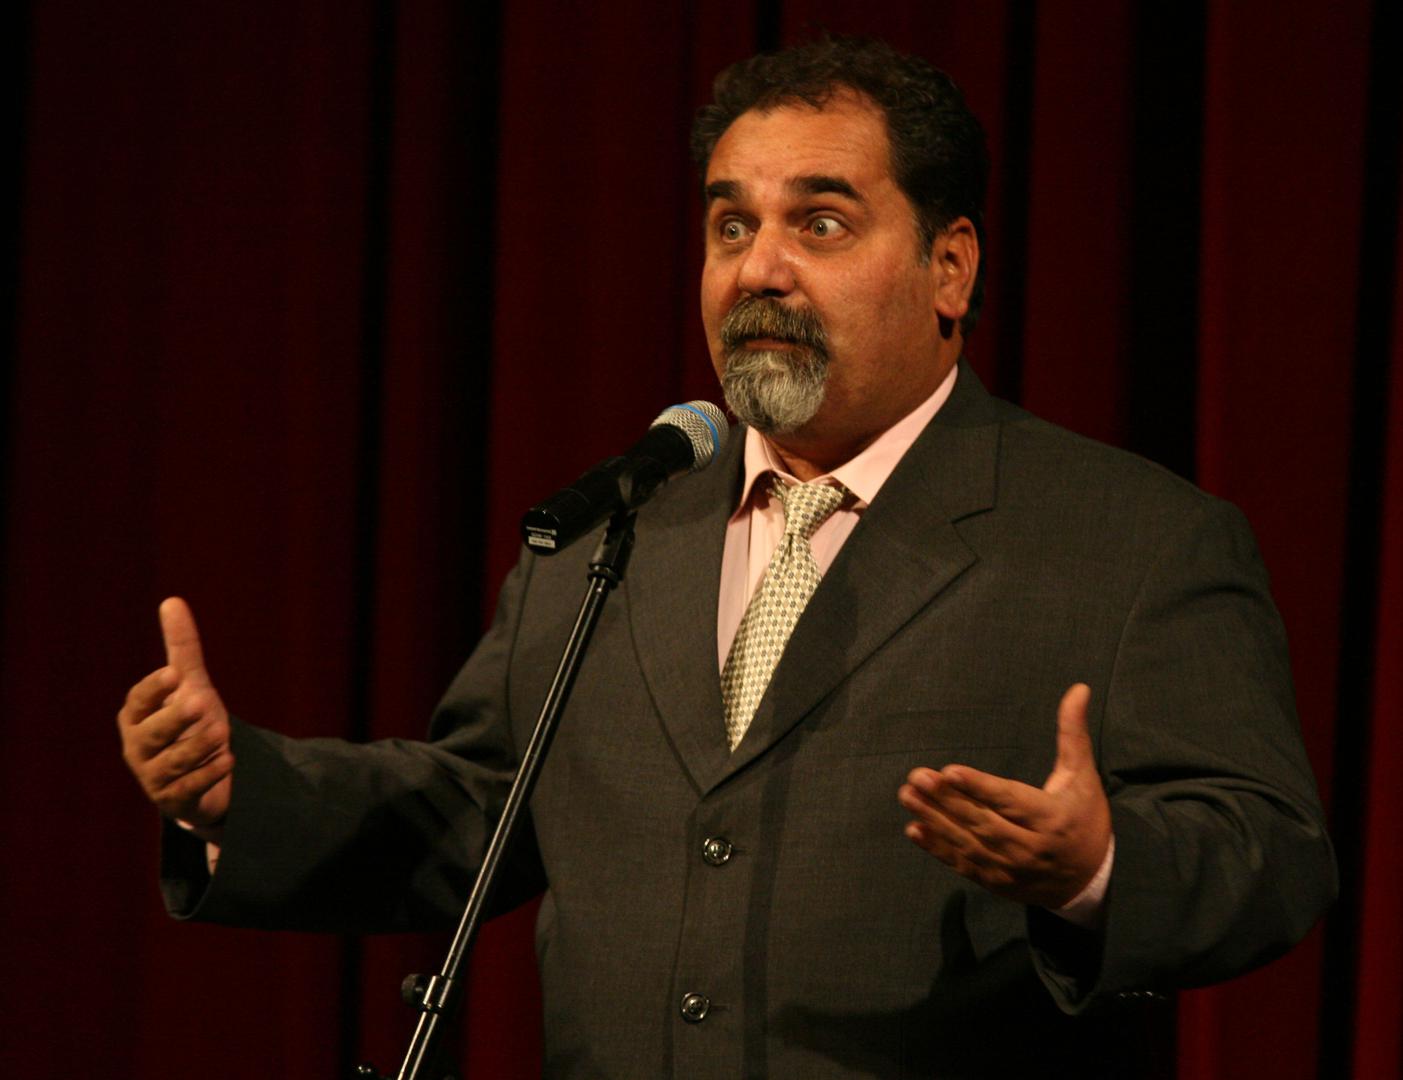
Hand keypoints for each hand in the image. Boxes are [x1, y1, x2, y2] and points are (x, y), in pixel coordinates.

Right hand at [117, 597, 232, 837]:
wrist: (202, 774)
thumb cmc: (188, 722)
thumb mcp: (190, 684)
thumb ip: (181, 648)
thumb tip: (172, 601)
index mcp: (136, 717)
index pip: (138, 702)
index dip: (154, 689)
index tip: (174, 674)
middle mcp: (137, 747)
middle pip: (152, 734)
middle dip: (175, 719)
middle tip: (200, 703)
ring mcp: (152, 776)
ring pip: (172, 763)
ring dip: (198, 747)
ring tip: (221, 732)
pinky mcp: (172, 800)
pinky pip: (188, 789)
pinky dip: (207, 774)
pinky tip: (228, 760)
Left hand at [897, 684, 1110, 907]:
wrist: (1092, 881)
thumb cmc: (1084, 818)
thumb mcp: (1082, 776)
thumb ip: (1072, 734)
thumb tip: (1078, 688)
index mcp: (1051, 818)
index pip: (1010, 801)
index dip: (979, 787)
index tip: (949, 771)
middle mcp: (1031, 847)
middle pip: (983, 822)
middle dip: (947, 800)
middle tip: (916, 777)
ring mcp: (1012, 869)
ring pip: (968, 844)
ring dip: (935, 820)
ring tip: (907, 796)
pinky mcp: (997, 883)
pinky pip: (963, 865)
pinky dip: (937, 848)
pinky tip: (914, 828)